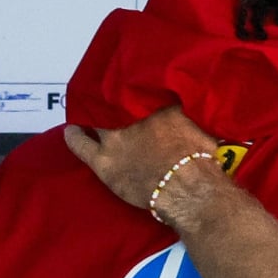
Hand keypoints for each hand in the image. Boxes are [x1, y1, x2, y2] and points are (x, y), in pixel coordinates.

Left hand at [64, 106, 217, 209]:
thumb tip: (195, 110)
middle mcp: (134, 117)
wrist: (189, 188)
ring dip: (95, 114)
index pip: (144, 94)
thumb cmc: (203, 161)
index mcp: (161, 107)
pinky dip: (75, 136)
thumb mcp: (206, 129)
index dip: (138, 93)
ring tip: (91, 108)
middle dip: (116, 98)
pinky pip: (81, 144)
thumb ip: (194, 117)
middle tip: (114, 95)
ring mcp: (116, 138)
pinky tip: (71, 129)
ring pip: (97, 119)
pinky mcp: (103, 161)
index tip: (138, 89)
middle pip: (118, 102)